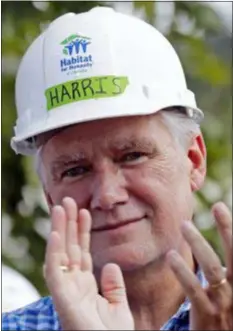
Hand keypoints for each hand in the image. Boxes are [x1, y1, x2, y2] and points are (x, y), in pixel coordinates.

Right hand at [44, 197, 133, 329]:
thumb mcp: (118, 307)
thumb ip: (114, 286)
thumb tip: (111, 266)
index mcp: (85, 286)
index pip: (82, 252)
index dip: (82, 232)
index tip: (84, 212)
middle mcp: (73, 285)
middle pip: (69, 248)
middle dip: (68, 224)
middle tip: (68, 201)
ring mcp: (66, 291)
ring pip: (60, 254)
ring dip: (59, 230)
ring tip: (61, 207)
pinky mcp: (62, 299)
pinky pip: (54, 272)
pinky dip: (54, 252)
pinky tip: (55, 233)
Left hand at [167, 202, 231, 329]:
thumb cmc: (224, 314)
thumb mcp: (229, 291)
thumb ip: (223, 271)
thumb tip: (215, 246)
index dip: (232, 229)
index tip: (222, 207)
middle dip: (228, 229)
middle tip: (217, 207)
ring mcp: (223, 303)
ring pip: (212, 268)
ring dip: (199, 243)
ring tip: (185, 225)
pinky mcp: (206, 315)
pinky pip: (194, 290)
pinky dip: (182, 271)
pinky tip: (171, 256)